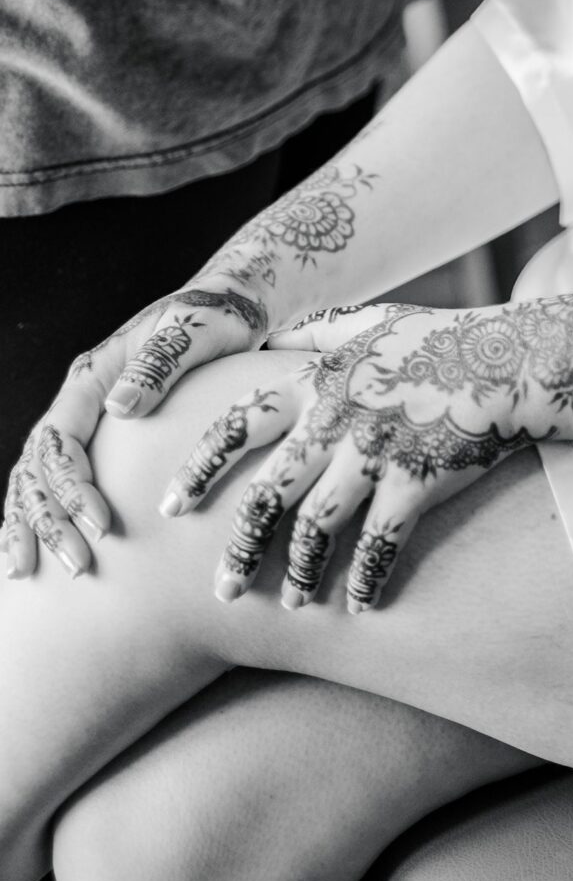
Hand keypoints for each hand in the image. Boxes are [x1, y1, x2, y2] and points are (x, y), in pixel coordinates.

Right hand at [3, 281, 268, 579]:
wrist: (233, 306)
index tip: (103, 526)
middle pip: (39, 465)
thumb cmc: (216, 318)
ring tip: (32, 574)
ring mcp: (86, 420)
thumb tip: (120, 406)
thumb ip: (161, 361)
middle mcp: (80, 400)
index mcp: (94, 374)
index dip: (73, 486)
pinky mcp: (100, 439)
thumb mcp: (195, 330)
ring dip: (35, 525)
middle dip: (50, 519)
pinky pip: (51, 482)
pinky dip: (36, 516)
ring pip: (35, 478)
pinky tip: (31, 557)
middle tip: (79, 566)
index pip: (61, 438)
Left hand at [163, 302, 537, 614]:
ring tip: (290, 604)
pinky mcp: (417, 480)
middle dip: (239, 548)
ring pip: (315, 528)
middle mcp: (336, 418)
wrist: (511, 359)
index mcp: (317, 380)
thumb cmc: (442, 337)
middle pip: (267, 493)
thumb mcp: (375, 319)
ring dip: (298, 573)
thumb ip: (322, 328)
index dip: (199, 467)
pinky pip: (378, 544)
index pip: (237, 424)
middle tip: (222, 590)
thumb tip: (277, 337)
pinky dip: (365, 580)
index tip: (171, 505)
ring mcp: (376, 451)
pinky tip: (359, 607)